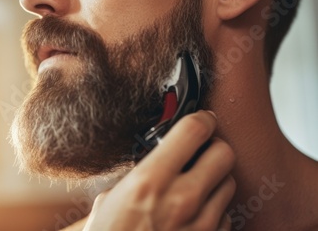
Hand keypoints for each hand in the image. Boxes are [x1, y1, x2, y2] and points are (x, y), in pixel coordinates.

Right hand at [82, 110, 235, 230]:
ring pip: (230, 184)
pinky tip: (197, 214)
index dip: (201, 118)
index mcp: (149, 181)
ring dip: (216, 180)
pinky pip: (226, 216)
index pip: (193, 130)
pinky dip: (216, 210)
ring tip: (197, 186)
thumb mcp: (109, 201)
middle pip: (224, 154)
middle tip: (203, 151)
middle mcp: (181, 200)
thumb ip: (136, 177)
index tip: (201, 118)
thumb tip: (154, 161)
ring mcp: (200, 225)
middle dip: (215, 148)